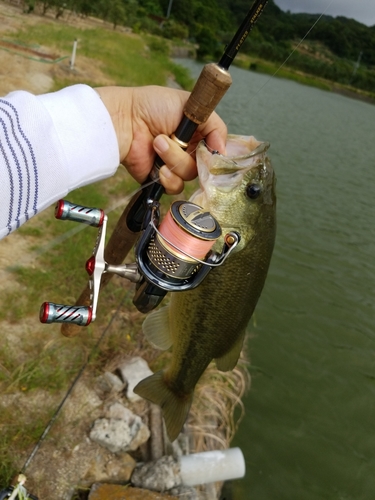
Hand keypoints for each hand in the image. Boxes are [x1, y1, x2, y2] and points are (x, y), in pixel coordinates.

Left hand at [96, 86, 226, 193]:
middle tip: (177, 141)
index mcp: (196, 132)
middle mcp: (187, 149)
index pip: (215, 149)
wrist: (123, 120)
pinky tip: (157, 166)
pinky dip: (167, 177)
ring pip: (189, 175)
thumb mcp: (189, 104)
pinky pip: (175, 186)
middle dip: (190, 153)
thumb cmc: (151, 105)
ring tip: (157, 143)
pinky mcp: (160, 178)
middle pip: (204, 165)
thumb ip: (214, 125)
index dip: (214, 153)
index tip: (210, 151)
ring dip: (174, 160)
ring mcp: (174, 165)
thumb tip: (223, 152)